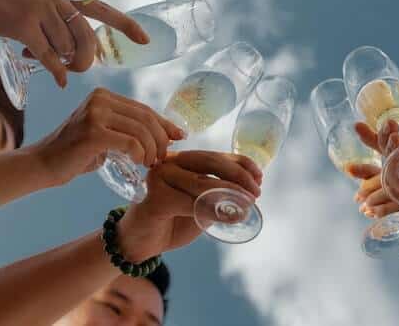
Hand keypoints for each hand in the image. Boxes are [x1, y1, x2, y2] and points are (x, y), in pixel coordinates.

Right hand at [0, 0, 147, 86]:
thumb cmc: (3, 10)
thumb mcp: (38, 8)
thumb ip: (61, 24)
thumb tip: (84, 53)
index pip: (103, 11)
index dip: (126, 26)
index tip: (146, 40)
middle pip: (88, 39)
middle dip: (84, 60)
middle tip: (70, 67)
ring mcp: (41, 9)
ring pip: (68, 49)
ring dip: (61, 63)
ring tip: (44, 60)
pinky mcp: (23, 24)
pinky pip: (49, 56)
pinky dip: (56, 71)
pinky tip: (59, 80)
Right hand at [31, 88, 184, 186]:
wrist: (43, 164)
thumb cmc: (77, 153)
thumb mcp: (106, 135)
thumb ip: (129, 129)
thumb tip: (168, 134)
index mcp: (104, 96)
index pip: (143, 108)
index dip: (164, 123)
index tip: (180, 136)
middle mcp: (99, 99)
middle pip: (145, 117)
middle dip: (161, 138)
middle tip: (164, 157)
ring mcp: (95, 114)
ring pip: (140, 130)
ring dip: (152, 149)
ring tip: (151, 163)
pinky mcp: (93, 132)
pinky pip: (130, 142)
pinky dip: (140, 154)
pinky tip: (140, 162)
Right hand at [117, 151, 262, 260]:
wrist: (139, 243)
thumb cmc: (172, 222)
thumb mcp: (201, 205)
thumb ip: (219, 197)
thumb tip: (250, 194)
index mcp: (182, 160)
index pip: (215, 155)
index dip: (241, 163)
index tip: (260, 177)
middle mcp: (169, 163)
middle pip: (210, 162)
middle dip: (239, 176)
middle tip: (256, 192)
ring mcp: (160, 178)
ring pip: (202, 183)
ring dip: (230, 193)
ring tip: (248, 204)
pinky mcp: (155, 198)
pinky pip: (190, 203)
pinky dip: (213, 210)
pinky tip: (231, 217)